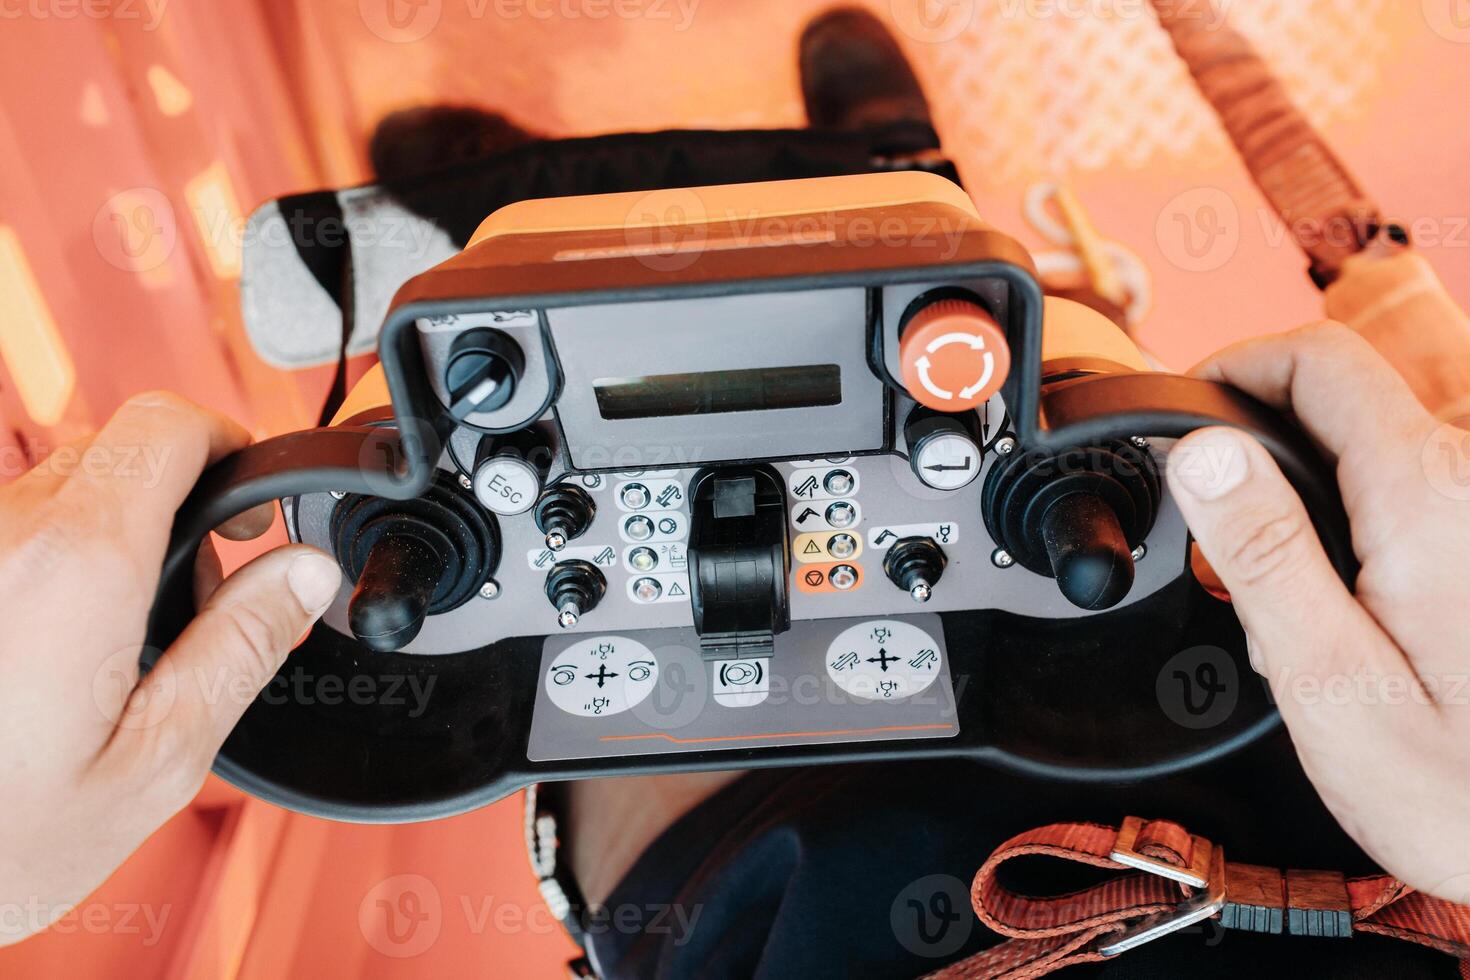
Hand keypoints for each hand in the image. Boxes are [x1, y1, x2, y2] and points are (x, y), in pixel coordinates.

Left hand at [0, 393, 340, 945]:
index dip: (226, 446)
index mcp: (77, 565)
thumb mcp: (156, 761)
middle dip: (173, 505)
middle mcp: (2, 535)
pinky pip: (8, 535)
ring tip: (114, 639)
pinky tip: (51, 651)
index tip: (249, 506)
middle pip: (114, 451)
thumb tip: (306, 573)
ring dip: (104, 537)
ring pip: (55, 491)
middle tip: (194, 599)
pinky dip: (47, 566)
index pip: (165, 425)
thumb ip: (242, 647)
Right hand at [1165, 323, 1469, 900]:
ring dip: (1342, 449)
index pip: (1322, 361)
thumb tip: (1203, 452)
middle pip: (1373, 370)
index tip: (1193, 402)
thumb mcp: (1329, 683)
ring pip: (1413, 412)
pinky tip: (1370, 572)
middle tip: (1237, 489)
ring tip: (1301, 538)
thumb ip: (1263, 552)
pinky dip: (1389, 490)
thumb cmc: (1462, 790)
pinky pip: (1441, 470)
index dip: (1240, 363)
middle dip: (1289, 407)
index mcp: (1428, 498)